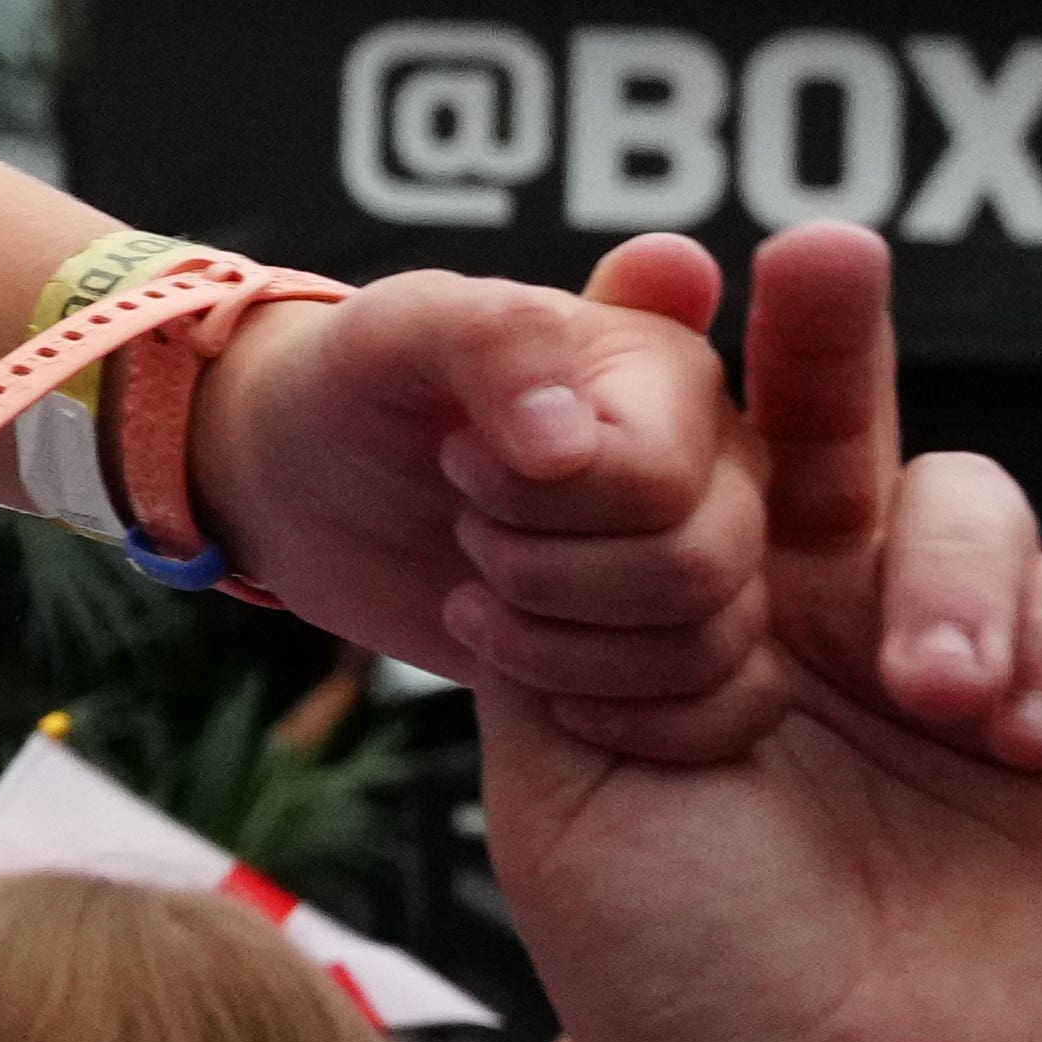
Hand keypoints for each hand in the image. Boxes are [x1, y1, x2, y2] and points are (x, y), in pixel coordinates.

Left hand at [184, 243, 777, 758]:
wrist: (324, 480)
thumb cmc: (366, 383)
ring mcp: (706, 555)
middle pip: (694, 570)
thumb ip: (493, 344)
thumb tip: (569, 450)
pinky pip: (716, 704)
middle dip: (541, 576)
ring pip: (701, 645)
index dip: (538, 501)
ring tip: (474, 597)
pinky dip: (609, 713)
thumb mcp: (400, 327)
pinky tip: (519, 680)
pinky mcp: (674, 640)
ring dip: (555, 647)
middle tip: (465, 533)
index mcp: (671, 374)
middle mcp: (717, 465)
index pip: (656, 481)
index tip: (458, 462)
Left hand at [471, 230, 1041, 1041]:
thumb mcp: (568, 788)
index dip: (671, 366)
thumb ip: (558, 622)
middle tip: (822, 253)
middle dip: (829, 331)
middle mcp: (834, 618)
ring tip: (930, 693)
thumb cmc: (677, 978)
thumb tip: (521, 448)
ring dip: (952, 571)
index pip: (686, 457)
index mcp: (697, 621)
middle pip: (840, 424)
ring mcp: (971, 658)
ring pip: (974, 498)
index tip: (644, 276)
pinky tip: (1015, 733)